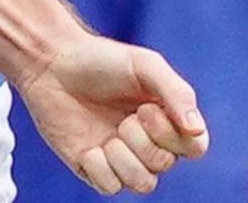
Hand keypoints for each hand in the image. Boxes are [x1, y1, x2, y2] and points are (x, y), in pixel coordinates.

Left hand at [15, 32, 208, 194]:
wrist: (51, 63)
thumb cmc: (100, 60)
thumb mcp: (145, 66)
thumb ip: (177, 93)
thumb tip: (196, 130)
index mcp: (167, 119)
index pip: (195, 147)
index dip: (174, 135)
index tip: (146, 108)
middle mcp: (148, 143)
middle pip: (164, 164)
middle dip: (142, 140)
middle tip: (124, 116)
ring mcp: (120, 158)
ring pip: (142, 184)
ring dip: (124, 158)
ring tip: (108, 135)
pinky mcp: (92, 168)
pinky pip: (109, 187)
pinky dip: (99, 167)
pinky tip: (88, 146)